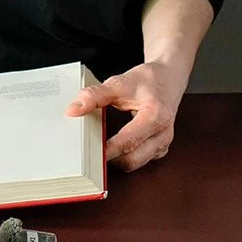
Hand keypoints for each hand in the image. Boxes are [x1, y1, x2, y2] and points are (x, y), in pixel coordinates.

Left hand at [65, 61, 189, 171]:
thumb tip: (73, 110)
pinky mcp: (160, 148)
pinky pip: (141, 160)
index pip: (128, 141)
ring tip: (99, 148)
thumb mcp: (118, 83)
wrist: (168, 78)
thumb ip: (94, 96)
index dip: (107, 150)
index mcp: (155, 117)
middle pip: (132, 159)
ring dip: (118, 159)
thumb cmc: (146, 80)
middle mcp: (163, 134)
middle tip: (90, 152)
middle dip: (111, 159)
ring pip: (136, 163)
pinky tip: (113, 146)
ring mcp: (163, 143)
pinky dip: (126, 157)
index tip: (88, 152)